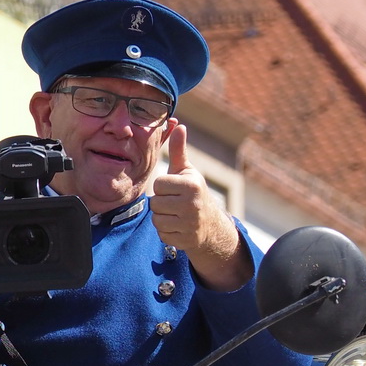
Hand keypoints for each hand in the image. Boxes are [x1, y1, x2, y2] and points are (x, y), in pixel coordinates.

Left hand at [150, 123, 250, 291]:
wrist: (211, 225)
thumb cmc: (193, 192)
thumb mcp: (187, 171)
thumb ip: (179, 151)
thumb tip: (179, 125)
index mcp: (191, 185)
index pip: (158, 184)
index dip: (163, 187)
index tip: (175, 188)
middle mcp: (192, 204)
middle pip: (155, 203)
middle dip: (162, 203)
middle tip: (175, 203)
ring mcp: (189, 224)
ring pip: (156, 220)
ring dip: (163, 218)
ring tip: (176, 214)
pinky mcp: (185, 240)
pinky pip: (162, 234)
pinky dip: (167, 232)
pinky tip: (178, 226)